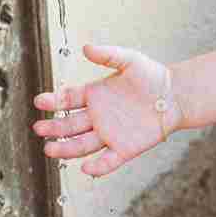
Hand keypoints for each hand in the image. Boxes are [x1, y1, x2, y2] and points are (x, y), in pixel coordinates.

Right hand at [31, 44, 182, 177]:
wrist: (176, 95)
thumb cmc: (153, 77)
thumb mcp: (130, 60)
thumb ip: (108, 55)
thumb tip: (86, 47)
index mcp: (93, 95)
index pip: (67, 100)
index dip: (53, 101)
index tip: (40, 101)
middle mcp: (97, 117)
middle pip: (69, 125)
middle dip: (54, 128)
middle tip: (39, 128)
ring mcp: (109, 134)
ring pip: (82, 145)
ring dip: (66, 149)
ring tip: (50, 149)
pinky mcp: (124, 149)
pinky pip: (108, 161)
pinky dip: (98, 167)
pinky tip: (86, 168)